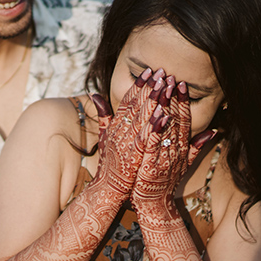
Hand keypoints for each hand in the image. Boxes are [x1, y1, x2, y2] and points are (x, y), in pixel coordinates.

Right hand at [90, 68, 163, 202]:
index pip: (126, 100)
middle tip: (160, 71)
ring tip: (164, 85)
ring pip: (141, 117)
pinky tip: (163, 114)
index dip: (137, 85)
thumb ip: (103, 116)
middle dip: (148, 87)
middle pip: (135, 105)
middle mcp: (118, 131)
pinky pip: (145, 137)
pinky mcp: (133, 156)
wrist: (107, 189)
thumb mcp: (105, 137)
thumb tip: (95, 94)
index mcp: (114, 126)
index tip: (148, 71)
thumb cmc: (109, 164)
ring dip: (153, 100)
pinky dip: (153, 125)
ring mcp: (125, 143)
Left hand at [131, 78, 215, 215]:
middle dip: (173, 98)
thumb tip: (214, 131)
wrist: (154, 205)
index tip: (180, 83)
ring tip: (160, 88)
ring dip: (163, 107)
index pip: (184, 120)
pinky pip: (154, 144)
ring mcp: (164, 158)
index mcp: (181, 148)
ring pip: (165, 128)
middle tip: (170, 77)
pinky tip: (155, 115)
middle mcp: (175, 150)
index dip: (182, 101)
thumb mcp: (184, 163)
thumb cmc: (164, 182)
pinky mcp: (152, 166)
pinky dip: (155, 130)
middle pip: (175, 120)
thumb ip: (197, 146)